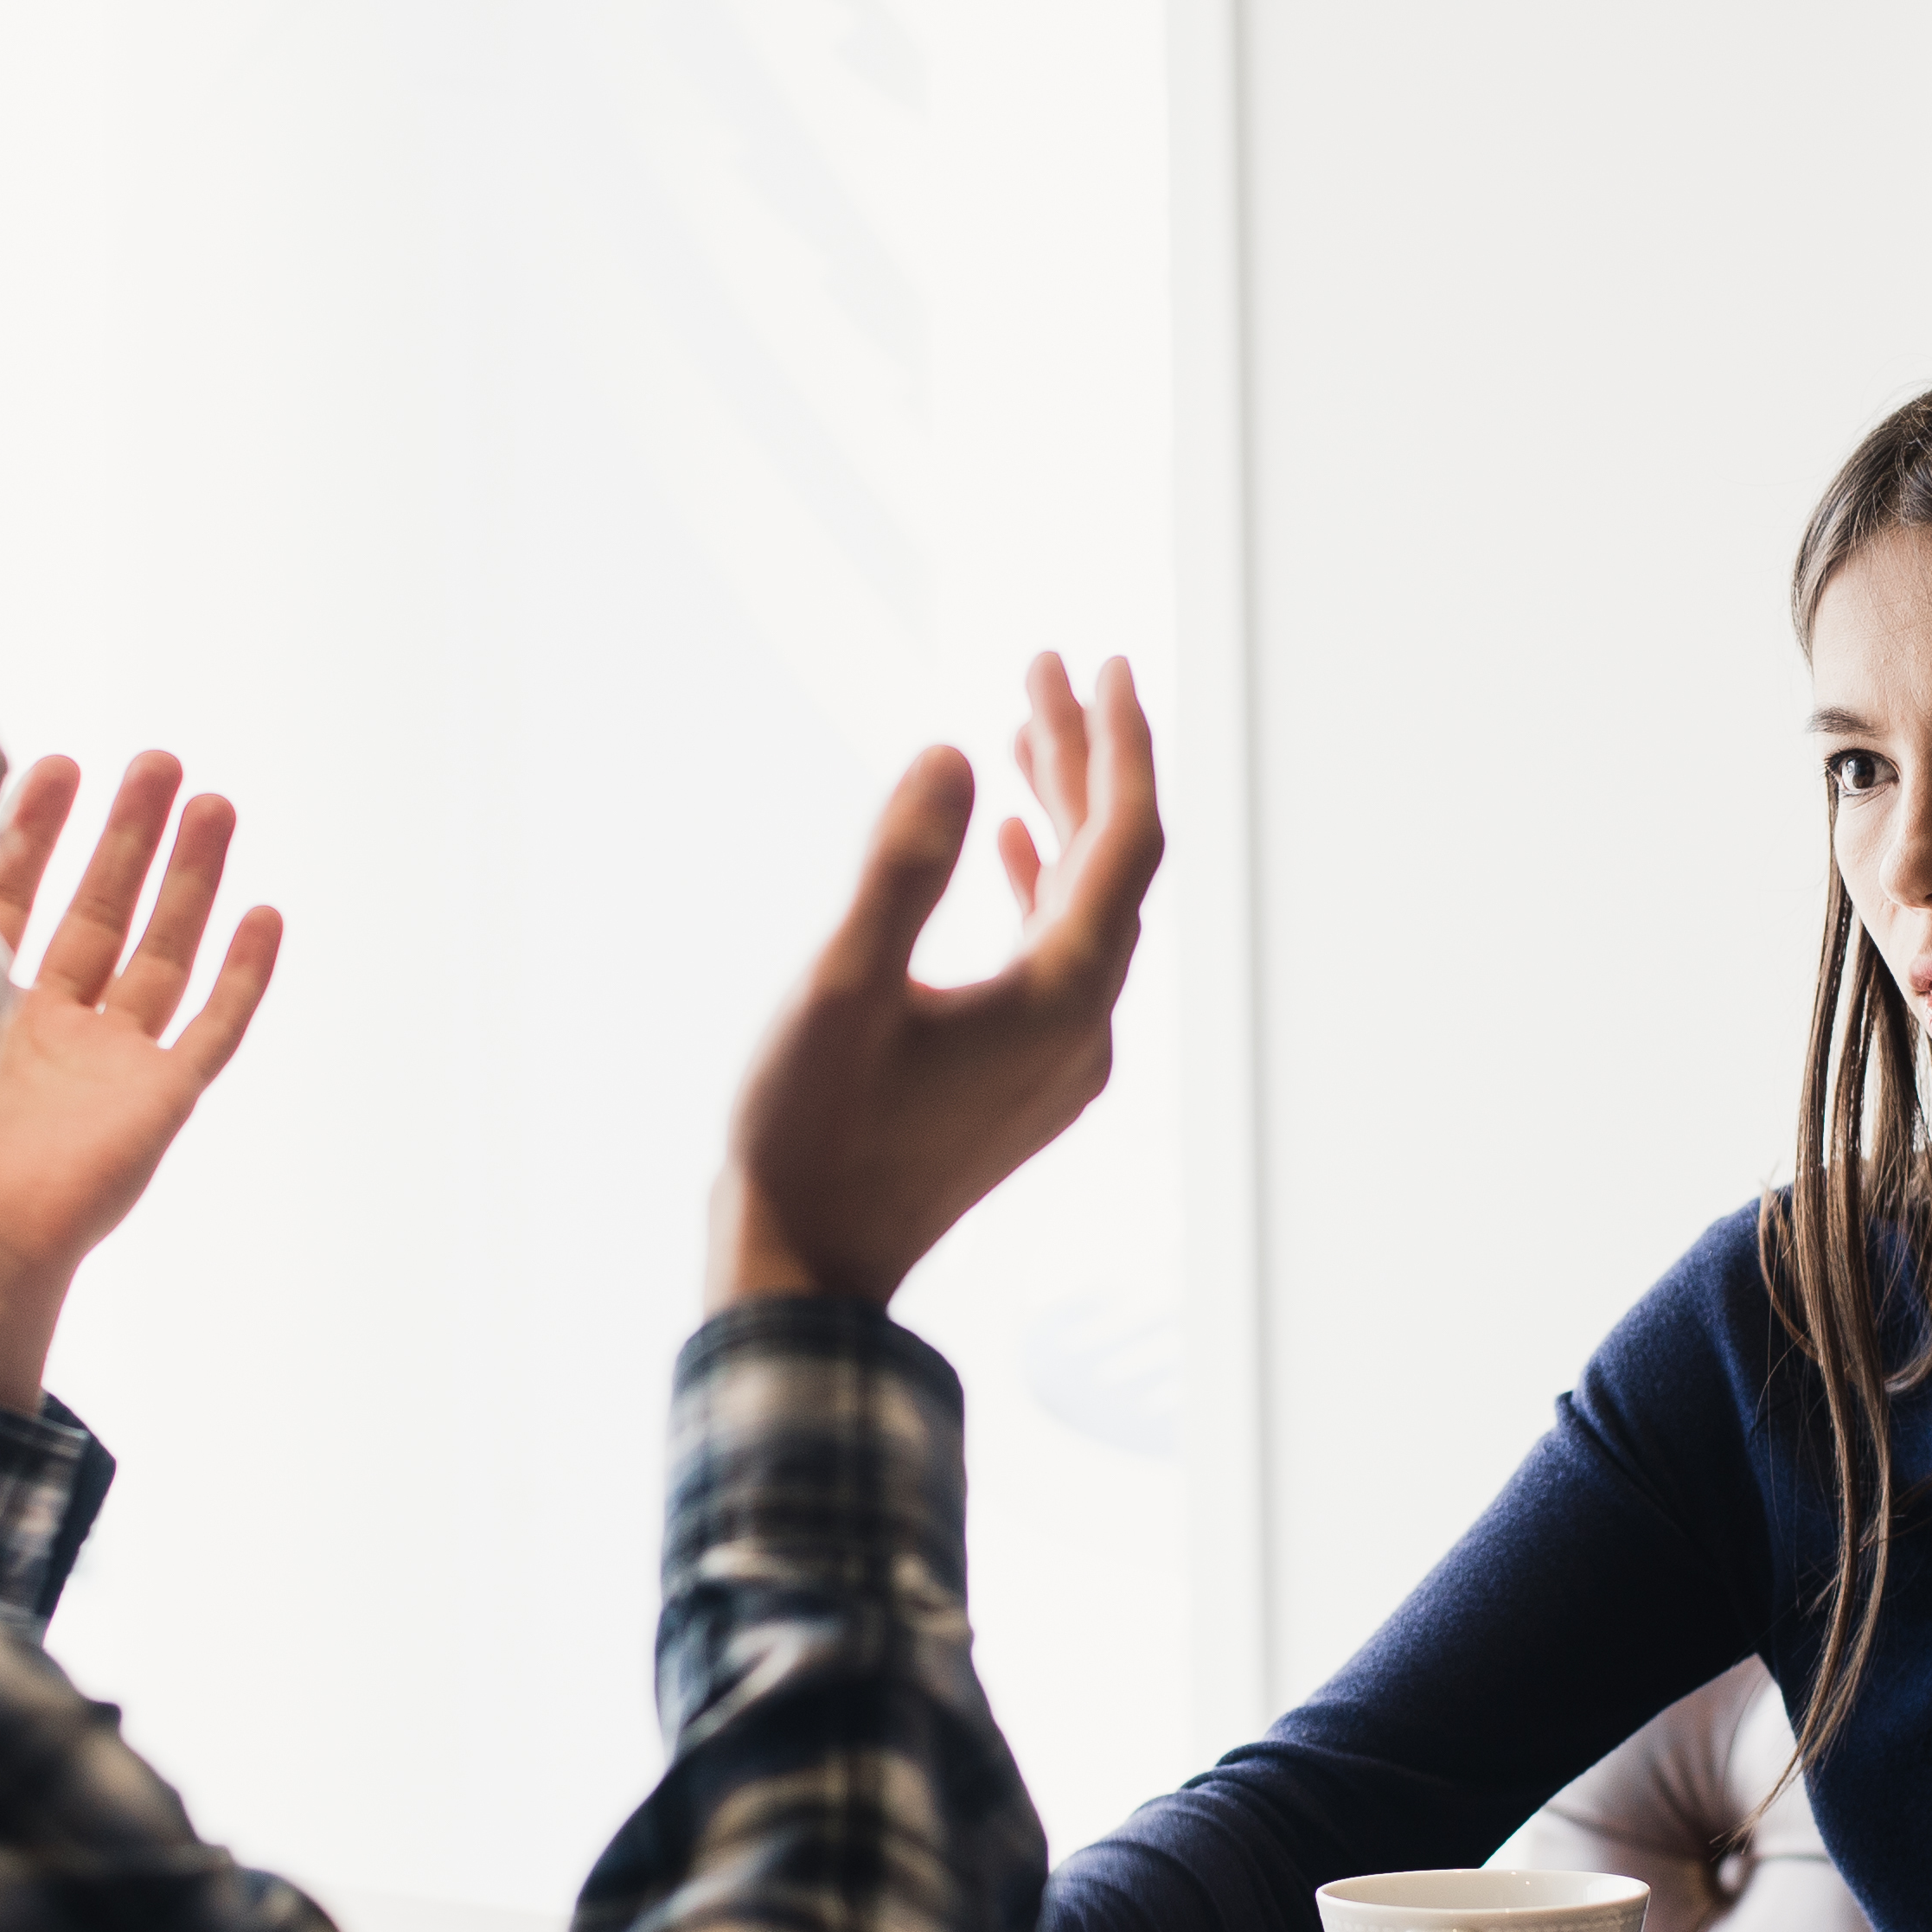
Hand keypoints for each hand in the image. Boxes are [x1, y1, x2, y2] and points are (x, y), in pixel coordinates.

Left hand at [0, 751, 284, 1407]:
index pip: (18, 892)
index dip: (38, 829)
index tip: (56, 762)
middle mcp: (53, 1023)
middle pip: (101, 907)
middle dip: (128, 833)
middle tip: (155, 762)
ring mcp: (112, 1059)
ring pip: (163, 949)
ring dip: (190, 878)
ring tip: (214, 803)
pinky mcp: (161, 1098)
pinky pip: (213, 1025)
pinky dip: (242, 973)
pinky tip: (264, 915)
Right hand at [712, 653, 1164, 1307]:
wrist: (805, 1267)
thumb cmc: (810, 1136)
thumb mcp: (840, 988)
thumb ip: (900, 867)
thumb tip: (952, 753)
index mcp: (1059, 999)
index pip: (1125, 841)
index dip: (1118, 744)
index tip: (1100, 664)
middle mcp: (1082, 1029)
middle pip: (1111, 867)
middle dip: (1081, 762)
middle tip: (1046, 667)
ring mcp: (1058, 1061)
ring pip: (1082, 910)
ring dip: (1056, 819)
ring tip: (1019, 732)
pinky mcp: (1023, 1081)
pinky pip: (1055, 956)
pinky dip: (1035, 885)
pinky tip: (1003, 842)